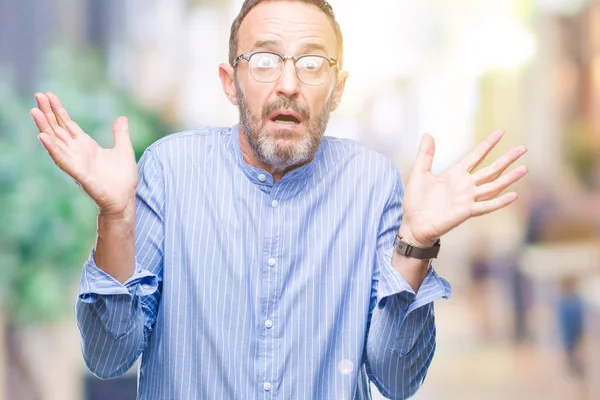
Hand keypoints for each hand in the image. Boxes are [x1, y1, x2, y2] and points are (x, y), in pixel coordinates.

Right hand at [30, 92, 137, 217]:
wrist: (124, 199)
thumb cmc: (123, 178)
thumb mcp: (124, 150)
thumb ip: (120, 134)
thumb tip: (121, 118)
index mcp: (86, 145)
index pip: (68, 124)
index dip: (58, 110)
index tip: (48, 95)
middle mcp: (77, 152)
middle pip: (58, 129)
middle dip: (48, 113)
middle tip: (37, 95)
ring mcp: (76, 162)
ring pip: (55, 142)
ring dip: (44, 127)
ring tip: (34, 111)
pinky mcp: (78, 174)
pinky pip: (62, 160)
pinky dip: (52, 149)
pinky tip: (43, 137)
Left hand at [401, 130, 527, 246]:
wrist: (413, 224)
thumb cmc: (415, 201)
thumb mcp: (419, 173)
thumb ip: (425, 155)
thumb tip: (427, 134)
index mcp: (455, 174)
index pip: (476, 156)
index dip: (488, 145)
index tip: (501, 132)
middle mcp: (465, 185)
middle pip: (491, 170)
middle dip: (507, 159)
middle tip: (523, 148)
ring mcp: (468, 199)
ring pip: (494, 186)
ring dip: (509, 178)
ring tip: (525, 168)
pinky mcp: (466, 212)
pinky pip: (486, 206)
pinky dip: (500, 201)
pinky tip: (514, 195)